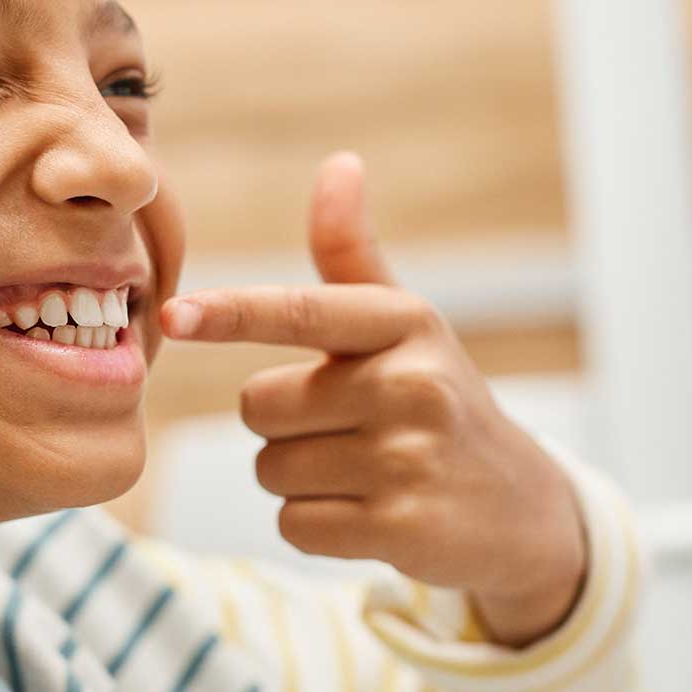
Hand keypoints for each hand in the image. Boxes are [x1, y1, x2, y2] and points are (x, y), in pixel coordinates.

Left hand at [161, 151, 587, 646]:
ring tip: (364, 470)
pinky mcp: (402, 528)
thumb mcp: (402, 324)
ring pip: (271, 468)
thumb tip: (340, 164)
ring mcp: (410, 459)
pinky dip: (316, 523)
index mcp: (406, 322)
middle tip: (349, 429)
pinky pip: (294, 523)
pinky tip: (370, 512)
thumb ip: (352, 253)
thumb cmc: (434, 398)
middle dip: (284, 422)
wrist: (518, 506)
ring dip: (298, 476)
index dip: (232, 313)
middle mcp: (412, 384)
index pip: (302, 312)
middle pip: (259, 405)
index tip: (173, 316)